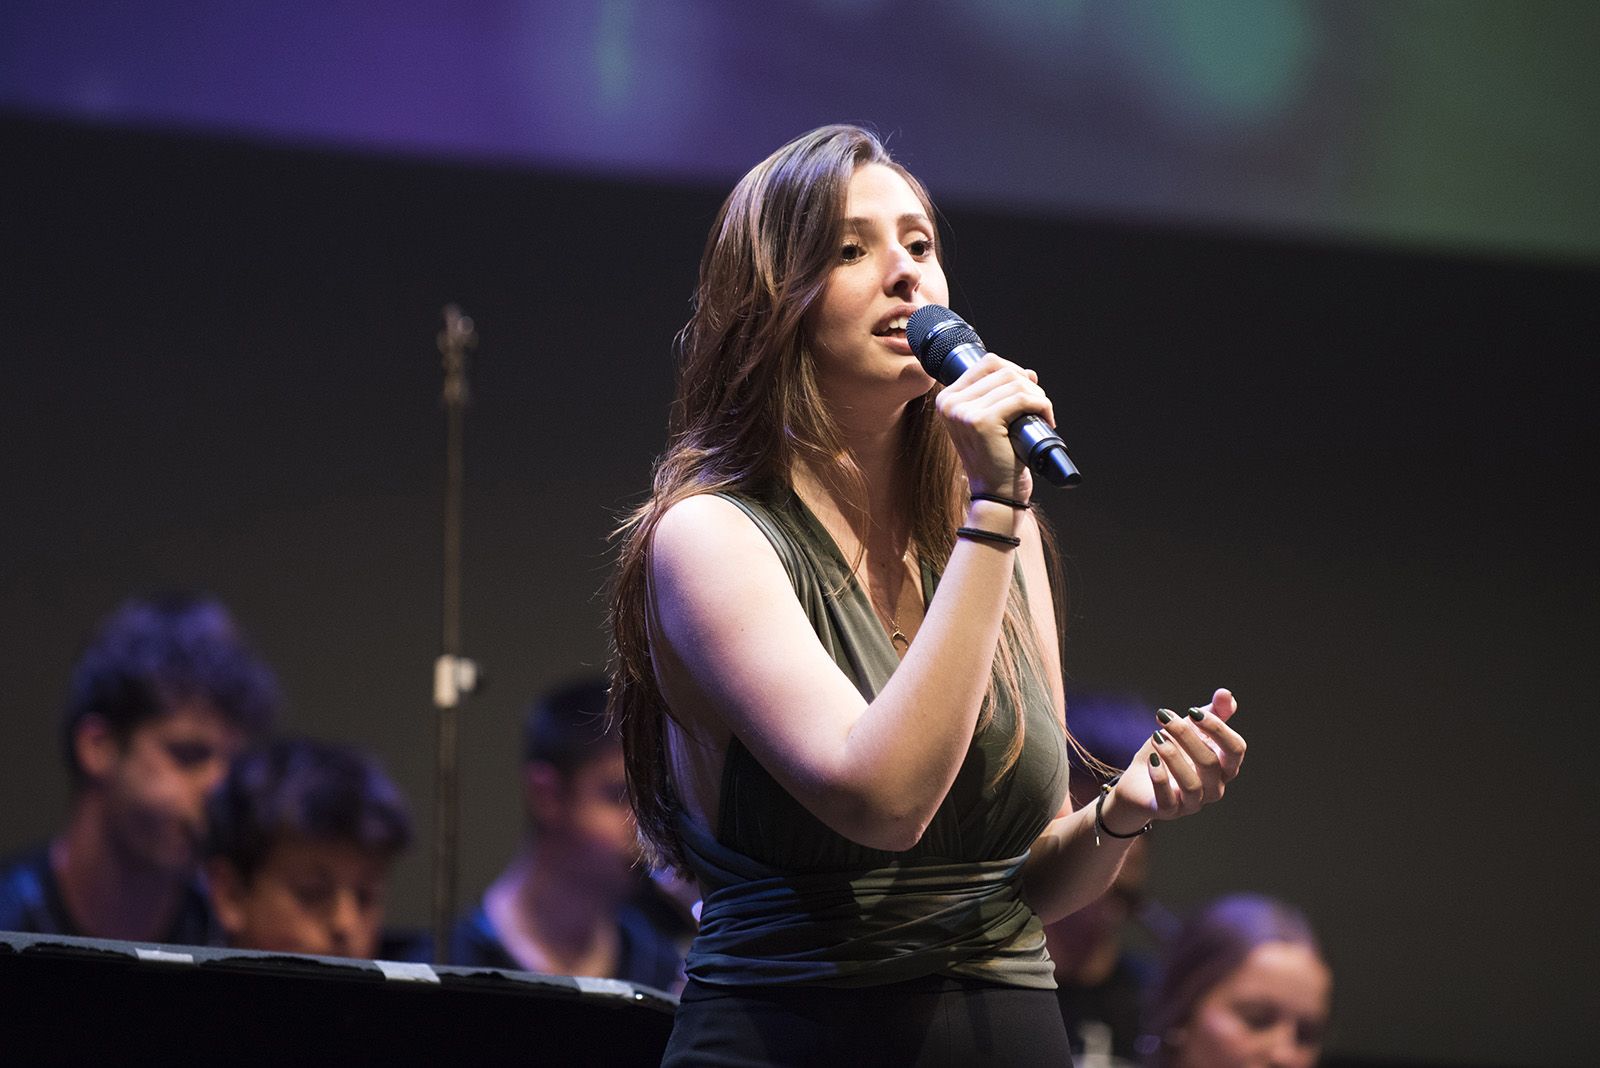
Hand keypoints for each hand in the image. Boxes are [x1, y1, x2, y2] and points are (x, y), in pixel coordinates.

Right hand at [933, 353, 1052, 499]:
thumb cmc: (997, 460)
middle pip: (1002, 369)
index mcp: (947, 400)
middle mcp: (950, 403)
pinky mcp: (982, 422)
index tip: (1028, 392)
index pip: (987, 363)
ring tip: (1043, 416)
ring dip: (1038, 396)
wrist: (996, 495)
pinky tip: (1046, 420)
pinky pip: (1021, 399)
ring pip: (1014, 382)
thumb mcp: (992, 421)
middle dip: (1028, 385)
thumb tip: (1028, 373)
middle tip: (1038, 408)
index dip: (1014, 371)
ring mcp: (963, 412)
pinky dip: (1041, 405)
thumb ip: (1001, 394)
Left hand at [1099, 689, 1245, 832]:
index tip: (1193, 711)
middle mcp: (1215, 788)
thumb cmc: (1170, 753)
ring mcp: (1193, 803)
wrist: (1138, 781)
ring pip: (1192, 784)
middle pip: (1210, 762)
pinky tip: (1151, 760)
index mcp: (1225, 767)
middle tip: (1164, 717)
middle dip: (1187, 735)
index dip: (1218, 728)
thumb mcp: (1190, 729)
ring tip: (1156, 736)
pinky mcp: (1169, 811)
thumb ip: (1211, 713)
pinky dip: (1160, 778)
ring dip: (1173, 756)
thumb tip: (1226, 694)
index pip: (1235, 749)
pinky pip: (1168, 800)